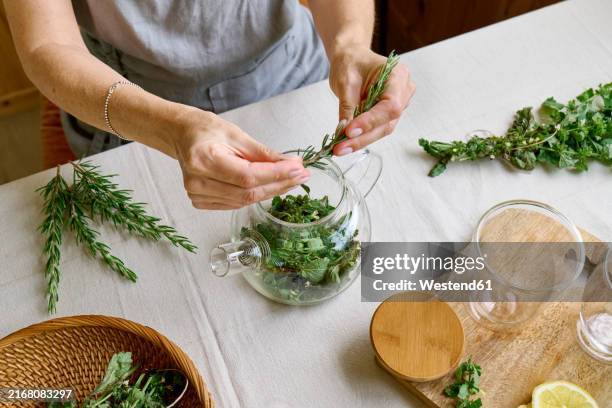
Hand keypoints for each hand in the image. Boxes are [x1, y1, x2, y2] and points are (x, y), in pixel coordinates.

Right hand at [174, 111, 308, 209]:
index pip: (248, 176)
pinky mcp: (200, 202)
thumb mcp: (236, 134)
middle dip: (279, 184)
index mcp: (203, 160)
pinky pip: (235, 204)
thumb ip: (263, 153)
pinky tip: (271, 186)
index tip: (299, 168)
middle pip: (247, 193)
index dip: (276, 175)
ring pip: (244, 201)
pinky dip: (255, 196)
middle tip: (301, 175)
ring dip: (271, 191)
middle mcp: (197, 182)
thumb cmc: (206, 130)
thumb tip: (292, 164)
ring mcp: (197, 195)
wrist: (181, 135)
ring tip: (291, 180)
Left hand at [328, 47, 415, 154]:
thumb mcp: (345, 81)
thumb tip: (344, 132)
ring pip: (382, 129)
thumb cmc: (351, 62)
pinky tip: (344, 144)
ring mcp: (398, 104)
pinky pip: (376, 129)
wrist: (352, 58)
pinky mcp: (387, 114)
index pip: (390, 105)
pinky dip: (360, 137)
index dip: (371, 121)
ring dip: (360, 141)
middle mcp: (403, 91)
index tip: (349, 131)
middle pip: (387, 122)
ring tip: (339, 148)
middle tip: (339, 148)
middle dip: (362, 137)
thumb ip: (348, 106)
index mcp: (398, 75)